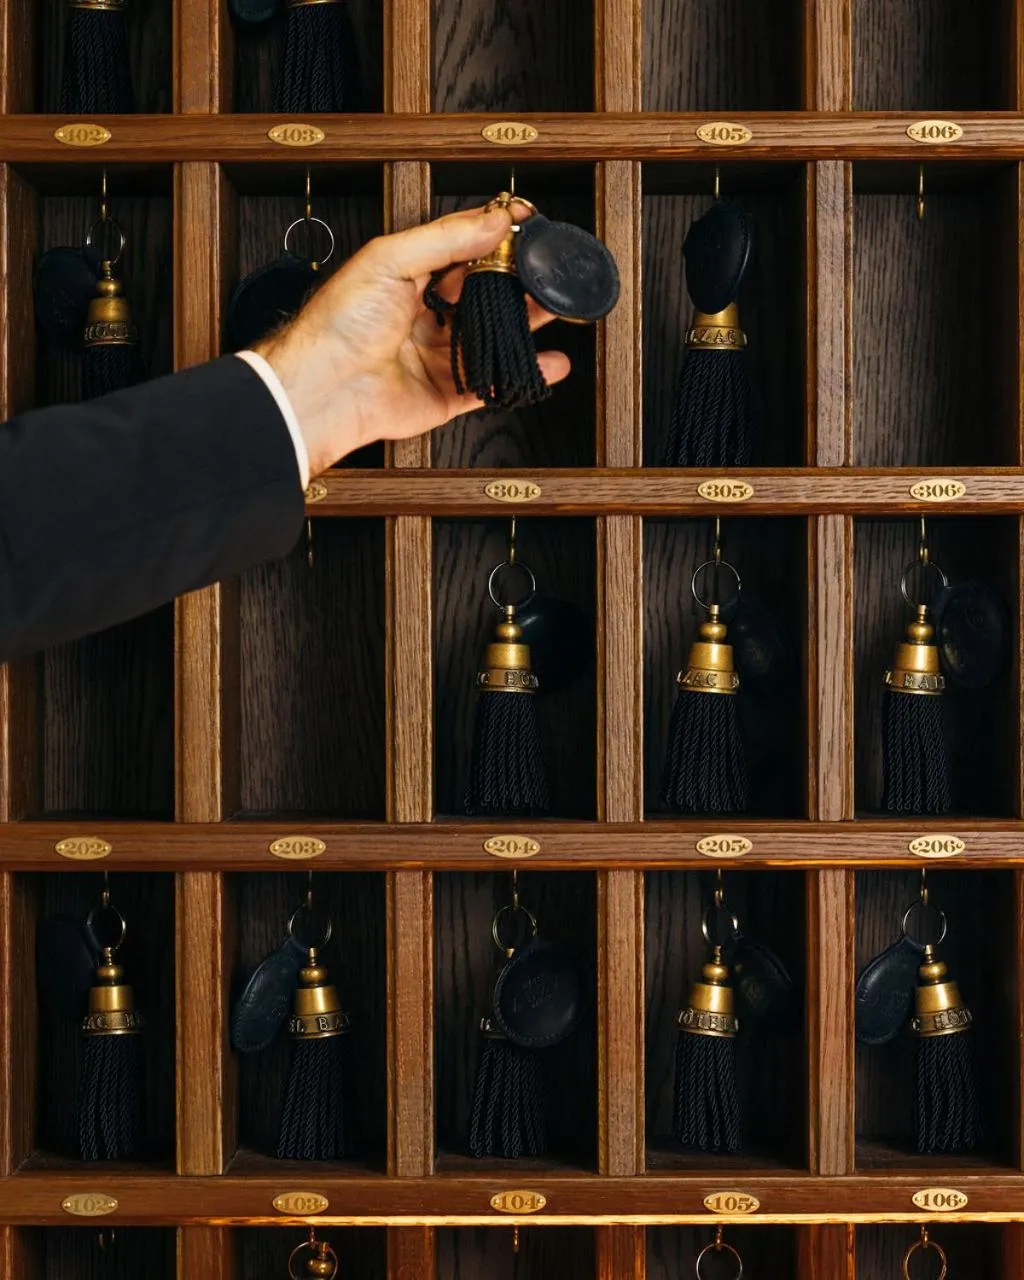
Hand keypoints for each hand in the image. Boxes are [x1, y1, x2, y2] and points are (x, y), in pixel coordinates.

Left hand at [253, 203, 570, 476]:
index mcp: (407, 277)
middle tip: (547, 271)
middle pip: (482, 295)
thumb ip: (446, 239)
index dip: (495, 240)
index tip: (528, 226)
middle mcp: (424, 316)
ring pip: (492, 338)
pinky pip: (491, 384)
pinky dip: (523, 374)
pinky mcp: (445, 395)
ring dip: (526, 324)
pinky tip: (550, 362)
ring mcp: (436, 356)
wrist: (324, 389)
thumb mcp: (390, 260)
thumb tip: (493, 220)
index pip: (462, 252)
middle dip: (517, 283)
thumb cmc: (340, 323)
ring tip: (556, 308)